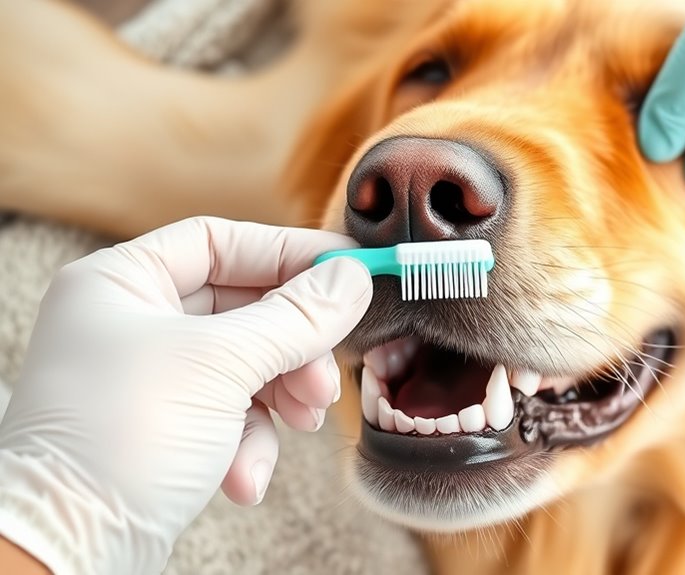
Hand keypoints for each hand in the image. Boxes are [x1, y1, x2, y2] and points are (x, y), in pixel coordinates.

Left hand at [0, 217, 371, 574]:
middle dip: (293, 344)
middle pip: (243, 308)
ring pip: (246, 363)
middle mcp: (131, 323)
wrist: (71, 549)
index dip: (287, 252)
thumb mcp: (221, 365)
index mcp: (122, 283)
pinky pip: (230, 414)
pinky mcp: (165, 429)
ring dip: (283, 395)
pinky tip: (244, 476)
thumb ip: (296, 317)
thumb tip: (354, 277)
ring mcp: (148, 378)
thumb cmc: (120, 440)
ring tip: (302, 424)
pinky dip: (250, 442)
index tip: (347, 268)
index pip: (220, 242)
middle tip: (326, 373)